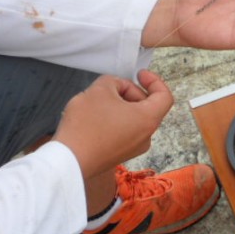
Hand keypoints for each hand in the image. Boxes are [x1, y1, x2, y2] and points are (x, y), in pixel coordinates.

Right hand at [52, 71, 173, 178]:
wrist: (69, 159)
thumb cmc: (87, 124)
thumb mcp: (100, 89)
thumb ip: (114, 81)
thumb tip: (117, 88)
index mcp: (148, 119)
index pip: (164, 96)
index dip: (154, 81)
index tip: (139, 74)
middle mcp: (146, 136)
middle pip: (148, 106)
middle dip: (131, 91)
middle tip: (110, 86)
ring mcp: (133, 148)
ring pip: (135, 118)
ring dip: (122, 105)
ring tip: (100, 101)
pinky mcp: (120, 154)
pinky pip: (125, 131)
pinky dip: (116, 119)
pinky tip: (96, 116)